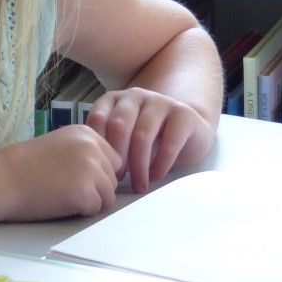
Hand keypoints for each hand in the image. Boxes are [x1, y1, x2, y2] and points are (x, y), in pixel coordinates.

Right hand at [0, 124, 121, 221]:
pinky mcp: (86, 192)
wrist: (1, 179)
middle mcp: (92, 147)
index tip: (72, 175)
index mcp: (86, 132)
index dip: (96, 173)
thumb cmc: (24, 166)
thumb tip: (109, 172)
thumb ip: (84, 152)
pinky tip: (58, 200)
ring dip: (89, 201)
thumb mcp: (59, 145)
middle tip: (64, 185)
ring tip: (61, 193)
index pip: (113, 160)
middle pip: (113, 179)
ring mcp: (91, 169)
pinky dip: (79, 211)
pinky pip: (96, 210)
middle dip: (95, 188)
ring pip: (108, 196)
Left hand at [84, 86, 212, 192]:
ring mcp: (160, 102)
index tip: (102, 169)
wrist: (189, 128)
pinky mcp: (184, 114)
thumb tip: (92, 169)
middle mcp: (135, 95)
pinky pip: (169, 143)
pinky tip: (156, 177)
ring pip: (142, 135)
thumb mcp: (124, 135)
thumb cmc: (149, 136)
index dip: (98, 146)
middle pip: (118, 126)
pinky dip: (160, 165)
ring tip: (139, 185)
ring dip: (138, 166)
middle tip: (118, 181)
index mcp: (114, 99)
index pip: (97, 119)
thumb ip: (107, 141)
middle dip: (117, 157)